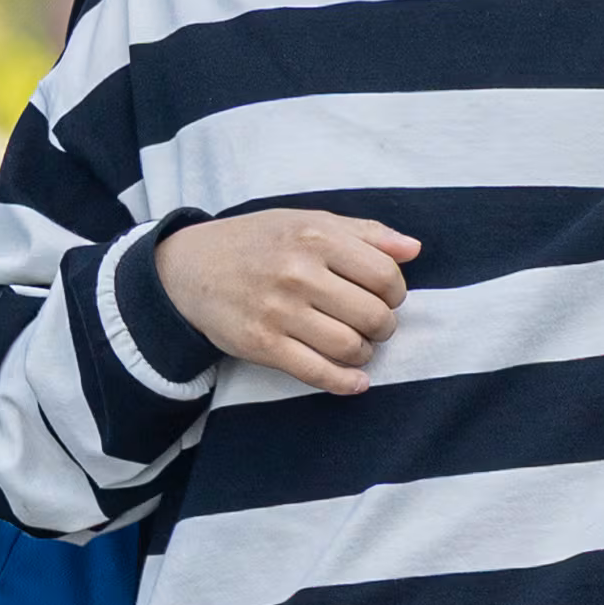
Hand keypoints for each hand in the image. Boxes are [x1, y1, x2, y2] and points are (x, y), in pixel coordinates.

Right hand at [153, 208, 416, 396]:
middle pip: (373, 315)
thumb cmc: (258, 242)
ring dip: (365, 353)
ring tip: (356, 345)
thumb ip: (364, 232)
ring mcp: (279, 310)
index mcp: (315, 236)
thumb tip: (413, 249)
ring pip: (351, 347)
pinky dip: (346, 382)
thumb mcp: (307, 222)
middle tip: (372, 323)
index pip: (385, 276)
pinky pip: (318, 373)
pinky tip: (356, 381)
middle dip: (383, 326)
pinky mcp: (262, 344)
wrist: (190, 267)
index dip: (396, 293)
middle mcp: (298, 272)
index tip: (386, 297)